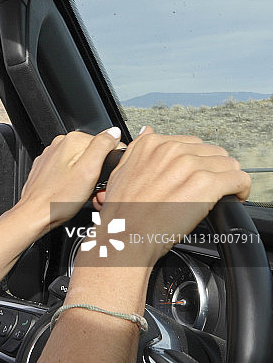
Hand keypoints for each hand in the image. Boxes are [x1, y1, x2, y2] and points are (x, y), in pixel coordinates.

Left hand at [15, 127, 122, 229]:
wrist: (35, 215)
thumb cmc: (58, 199)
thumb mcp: (89, 171)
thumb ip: (102, 147)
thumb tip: (114, 132)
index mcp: (71, 140)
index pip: (106, 144)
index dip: (111, 163)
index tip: (107, 179)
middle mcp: (59, 145)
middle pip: (92, 155)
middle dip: (98, 173)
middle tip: (96, 191)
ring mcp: (51, 157)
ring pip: (81, 164)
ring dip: (88, 179)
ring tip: (85, 194)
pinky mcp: (47, 170)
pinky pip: (69, 172)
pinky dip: (75, 182)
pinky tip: (74, 193)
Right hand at [94, 126, 250, 265]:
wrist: (126, 232)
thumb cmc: (123, 210)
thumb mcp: (121, 171)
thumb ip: (138, 148)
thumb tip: (148, 130)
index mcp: (152, 145)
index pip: (191, 144)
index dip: (196, 162)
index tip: (194, 176)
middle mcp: (171, 150)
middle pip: (211, 152)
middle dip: (213, 169)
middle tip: (207, 189)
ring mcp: (190, 165)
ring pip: (228, 163)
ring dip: (227, 179)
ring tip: (221, 194)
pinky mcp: (207, 183)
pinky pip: (239, 178)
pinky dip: (241, 189)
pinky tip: (234, 197)